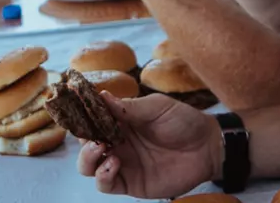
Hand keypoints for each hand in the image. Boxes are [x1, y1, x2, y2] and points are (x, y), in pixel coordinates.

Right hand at [78, 93, 220, 198]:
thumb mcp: (157, 107)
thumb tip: (101, 96)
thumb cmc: (184, 120)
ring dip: (87, 158)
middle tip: (89, 134)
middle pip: (84, 143)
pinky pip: (106, 184)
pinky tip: (113, 163)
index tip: (72, 107)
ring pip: (88, 166)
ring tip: (101, 148)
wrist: (207, 146)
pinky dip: (102, 175)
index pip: (92, 119)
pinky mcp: (130, 182)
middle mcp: (117, 141)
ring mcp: (122, 163)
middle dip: (81, 139)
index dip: (80, 115)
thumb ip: (129, 107)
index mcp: (121, 120)